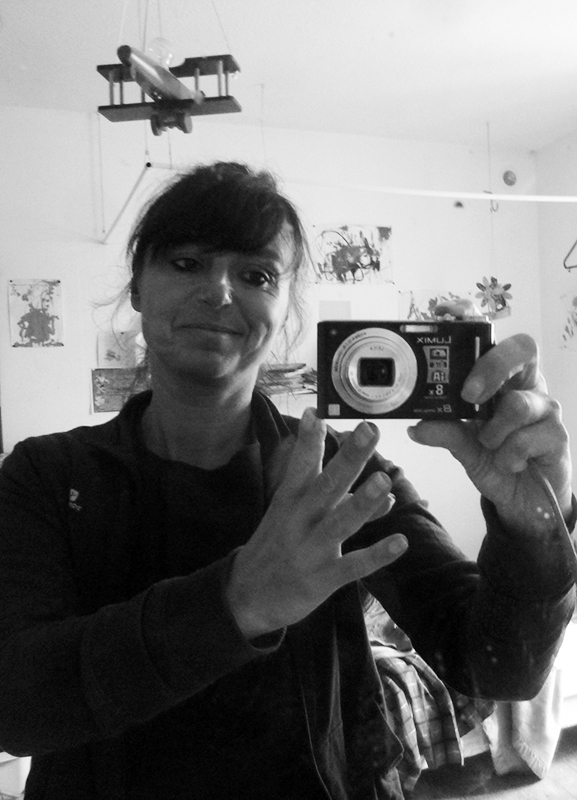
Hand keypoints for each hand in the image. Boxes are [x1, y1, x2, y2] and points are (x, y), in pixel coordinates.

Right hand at [226, 409, 407, 637]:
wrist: (246, 596)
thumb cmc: (278, 547)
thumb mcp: (298, 518)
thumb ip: (343, 502)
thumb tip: (386, 491)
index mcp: (289, 501)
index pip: (300, 465)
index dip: (309, 440)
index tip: (317, 413)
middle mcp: (298, 520)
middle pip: (325, 486)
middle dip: (349, 458)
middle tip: (370, 431)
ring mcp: (310, 549)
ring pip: (339, 523)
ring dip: (362, 503)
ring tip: (384, 480)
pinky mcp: (321, 579)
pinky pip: (352, 566)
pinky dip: (376, 555)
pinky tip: (400, 542)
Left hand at [408, 333, 572, 533]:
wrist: (524, 500)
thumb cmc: (497, 461)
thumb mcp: (464, 447)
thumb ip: (445, 432)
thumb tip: (416, 426)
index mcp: (505, 379)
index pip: (499, 341)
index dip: (480, 326)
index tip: (452, 330)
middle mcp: (528, 386)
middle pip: (522, 349)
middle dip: (491, 368)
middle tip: (469, 396)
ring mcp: (547, 409)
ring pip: (519, 404)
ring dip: (493, 432)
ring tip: (489, 446)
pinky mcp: (559, 436)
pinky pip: (527, 440)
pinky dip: (508, 456)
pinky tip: (510, 464)